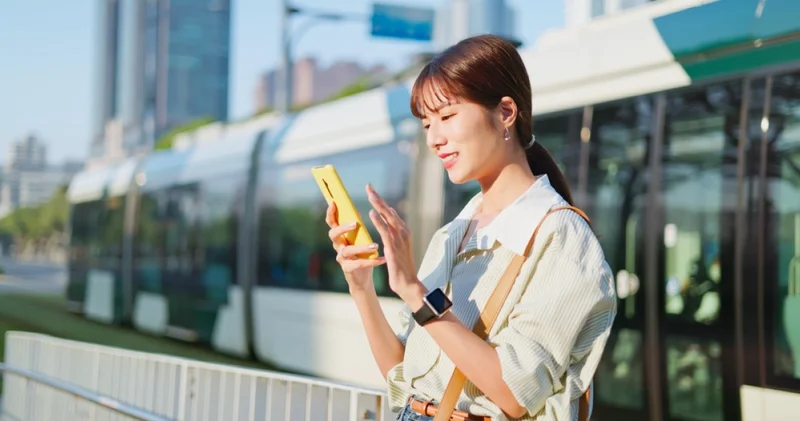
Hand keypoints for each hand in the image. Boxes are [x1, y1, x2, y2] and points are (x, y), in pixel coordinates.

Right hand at [326, 201, 385, 292]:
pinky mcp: (348, 269)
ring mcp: (341, 258)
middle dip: (343, 228)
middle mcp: (338, 246)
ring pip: (347, 250)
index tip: (334, 203)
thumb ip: (356, 227)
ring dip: (362, 247)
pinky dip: (371, 261)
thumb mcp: (359, 239)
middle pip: (333, 234)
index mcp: (340, 237)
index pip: (331, 223)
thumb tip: (357, 211)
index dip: (330, 213)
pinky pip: (358, 264)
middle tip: (355, 224)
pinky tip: (382, 259)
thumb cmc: (361, 255)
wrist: (363, 278)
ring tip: (376, 246)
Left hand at [365, 184, 421, 300]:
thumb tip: (388, 218)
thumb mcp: (397, 247)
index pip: (390, 212)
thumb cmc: (401, 267)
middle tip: (368, 186)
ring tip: (369, 194)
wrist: (408, 284)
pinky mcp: (394, 248)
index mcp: (403, 232)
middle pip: (389, 210)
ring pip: (388, 218)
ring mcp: (399, 240)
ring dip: (378, 205)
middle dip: (378, 198)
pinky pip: (385, 232)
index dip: (381, 201)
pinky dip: (378, 221)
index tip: (371, 191)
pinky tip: (371, 213)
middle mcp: (403, 232)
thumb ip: (393, 233)